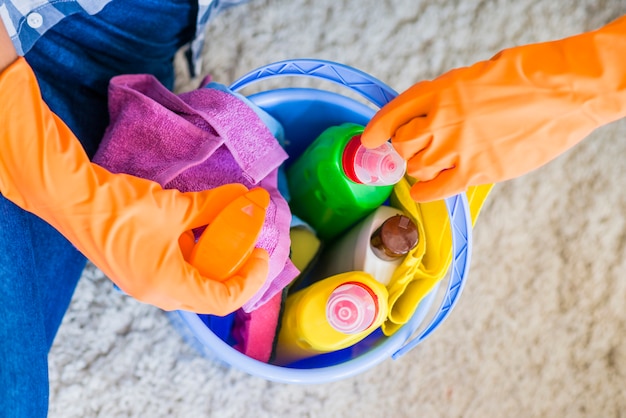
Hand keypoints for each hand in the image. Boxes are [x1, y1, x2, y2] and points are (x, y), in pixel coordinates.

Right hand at [0, 58, 268, 314]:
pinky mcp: (139, 269)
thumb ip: (213, 206)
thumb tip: (246, 197)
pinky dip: (194, 252)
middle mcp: (157, 292)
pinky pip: (177, 269)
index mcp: (168, 285)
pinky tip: (200, 227)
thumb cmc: (119, 207)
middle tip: (250, 244)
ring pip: (193, 279)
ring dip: (214, 258)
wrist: (70, 198)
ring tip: (229, 231)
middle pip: (210, 293)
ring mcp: (145, 283)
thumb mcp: (175, 208)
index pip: (223, 299)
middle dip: (235, 269)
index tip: (262, 254)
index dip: (250, 279)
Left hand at [362, 15, 625, 201]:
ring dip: (417, 168)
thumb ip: (449, 96)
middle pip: (402, 145)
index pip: (395, 113)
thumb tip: (431, 114)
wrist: (568, 91)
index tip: (370, 139)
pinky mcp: (477, 171)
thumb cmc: (528, 76)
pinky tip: (421, 191)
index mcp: (442, 90)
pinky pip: (436, 189)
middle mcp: (443, 120)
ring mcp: (458, 148)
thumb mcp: (477, 75)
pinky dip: (423, 192)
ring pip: (416, 168)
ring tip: (427, 165)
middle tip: (411, 152)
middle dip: (403, 149)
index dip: (378, 128)